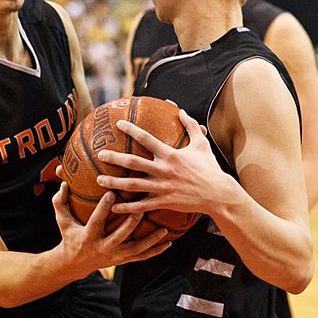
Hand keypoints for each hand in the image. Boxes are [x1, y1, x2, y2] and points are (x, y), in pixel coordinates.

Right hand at [52, 182, 171, 276]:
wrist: (74, 264)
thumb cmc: (69, 235)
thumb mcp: (62, 220)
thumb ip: (60, 202)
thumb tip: (63, 183)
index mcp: (88, 237)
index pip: (96, 221)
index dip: (104, 208)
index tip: (112, 192)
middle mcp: (102, 248)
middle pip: (119, 236)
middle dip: (130, 223)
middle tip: (142, 208)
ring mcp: (114, 257)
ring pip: (135, 250)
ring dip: (150, 241)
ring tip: (163, 230)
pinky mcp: (122, 261)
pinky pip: (141, 257)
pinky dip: (155, 251)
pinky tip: (168, 243)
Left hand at [96, 109, 233, 217]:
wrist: (218, 194)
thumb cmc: (210, 168)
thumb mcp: (201, 143)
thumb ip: (190, 125)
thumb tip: (181, 110)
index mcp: (170, 154)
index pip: (146, 139)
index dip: (131, 130)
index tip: (118, 124)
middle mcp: (163, 170)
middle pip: (133, 163)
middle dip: (114, 158)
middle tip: (100, 154)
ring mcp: (162, 187)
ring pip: (133, 185)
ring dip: (114, 183)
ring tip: (99, 180)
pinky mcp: (164, 202)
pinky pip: (141, 206)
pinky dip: (127, 207)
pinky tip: (114, 207)